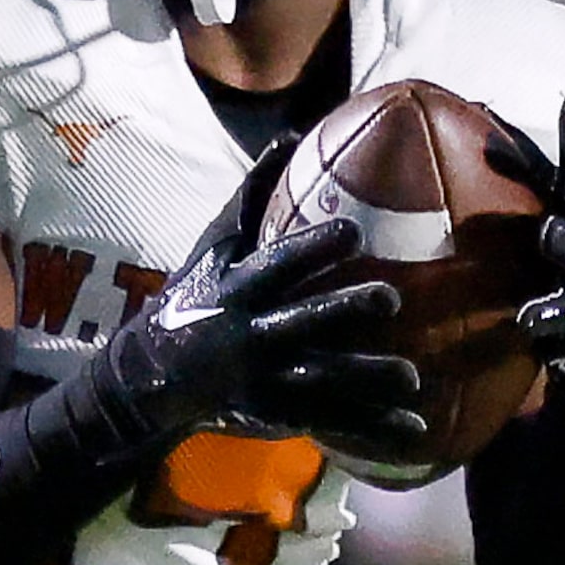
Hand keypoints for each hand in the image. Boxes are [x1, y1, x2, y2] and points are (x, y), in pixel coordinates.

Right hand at [103, 142, 425, 459]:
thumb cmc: (194, 297)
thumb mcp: (212, 248)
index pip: (276, 265)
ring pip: (320, 380)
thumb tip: (289, 137)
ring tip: (412, 377)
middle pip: (302, 323)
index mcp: (236, 289)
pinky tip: (412, 426)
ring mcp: (261, 380)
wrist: (152, 377)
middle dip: (344, 311)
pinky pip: (328, 422)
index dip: (312, 250)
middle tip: (391, 299)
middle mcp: (248, 335)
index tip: (353, 233)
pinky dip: (370, 426)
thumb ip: (251, 197)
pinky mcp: (274, 415)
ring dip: (367, 380)